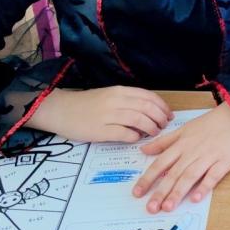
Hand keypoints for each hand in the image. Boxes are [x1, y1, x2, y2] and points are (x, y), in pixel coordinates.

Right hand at [28, 87, 171, 142]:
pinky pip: (125, 134)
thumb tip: (150, 111)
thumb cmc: (86, 104)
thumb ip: (128, 101)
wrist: (61, 110)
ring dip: (151, 128)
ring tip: (153, 133)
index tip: (168, 115)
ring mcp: (108, 116)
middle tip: (163, 126)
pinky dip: (135, 137)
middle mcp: (116, 101)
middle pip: (147, 108)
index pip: (148, 97)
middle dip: (160, 118)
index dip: (162, 107)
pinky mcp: (101, 130)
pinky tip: (136, 139)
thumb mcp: (109, 96)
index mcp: (119, 91)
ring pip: (139, 120)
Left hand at [132, 103, 229, 211]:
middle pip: (173, 174)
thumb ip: (164, 142)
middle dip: (160, 191)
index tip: (137, 193)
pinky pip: (213, 176)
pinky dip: (204, 186)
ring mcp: (208, 157)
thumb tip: (144, 150)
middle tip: (151, 208)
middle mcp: (192, 152)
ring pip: (190, 176)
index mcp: (181, 145)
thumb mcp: (183, 129)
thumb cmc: (209, 123)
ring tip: (168, 207)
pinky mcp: (224, 162)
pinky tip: (196, 198)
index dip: (148, 178)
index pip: (160, 164)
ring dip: (178, 192)